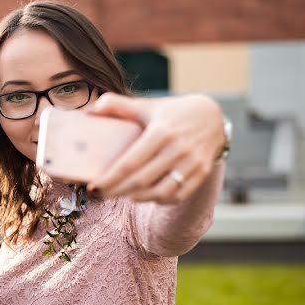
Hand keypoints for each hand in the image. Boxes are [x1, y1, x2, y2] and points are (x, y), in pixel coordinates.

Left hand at [87, 92, 224, 203]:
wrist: (213, 116)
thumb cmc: (171, 113)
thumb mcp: (147, 106)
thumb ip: (119, 105)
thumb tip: (92, 108)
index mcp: (161, 132)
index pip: (130, 162)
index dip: (110, 178)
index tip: (94, 186)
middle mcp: (178, 149)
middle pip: (142, 180)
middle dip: (118, 190)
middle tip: (102, 193)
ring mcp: (192, 162)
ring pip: (160, 191)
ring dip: (138, 198)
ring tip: (123, 194)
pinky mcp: (202, 172)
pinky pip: (178, 195)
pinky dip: (159, 200)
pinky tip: (146, 196)